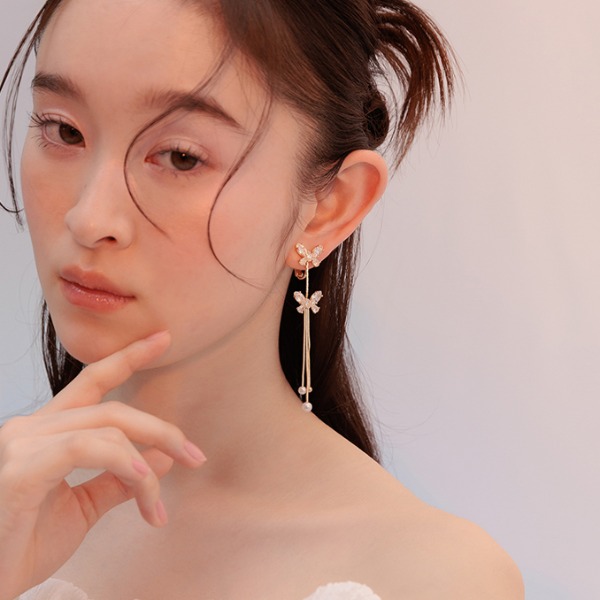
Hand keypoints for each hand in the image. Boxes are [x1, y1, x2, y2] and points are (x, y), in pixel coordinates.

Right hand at [0, 332, 205, 599]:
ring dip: (145, 467)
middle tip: (195, 456)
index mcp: (47, 432)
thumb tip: (161, 456)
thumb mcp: (83, 508)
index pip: (93, 381)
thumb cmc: (22, 547)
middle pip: (114, 411)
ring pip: (108, 430)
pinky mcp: (21, 468)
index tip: (161, 339)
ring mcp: (23, 444)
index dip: (128, 357)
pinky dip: (122, 461)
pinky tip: (143, 482)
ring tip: (158, 503)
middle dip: (161, 431)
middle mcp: (32, 428)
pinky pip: (86, 448)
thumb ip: (118, 479)